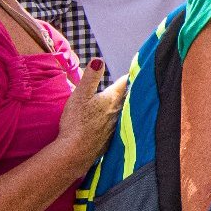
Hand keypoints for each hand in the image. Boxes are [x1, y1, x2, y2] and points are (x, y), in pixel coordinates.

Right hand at [50, 59, 127, 176]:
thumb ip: (90, 77)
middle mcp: (118, 112)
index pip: (123, 84)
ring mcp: (115, 127)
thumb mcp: (80, 95)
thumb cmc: (77, 121)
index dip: (127, 76)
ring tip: (126, 102)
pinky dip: (117, 122)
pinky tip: (115, 123)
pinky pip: (117, 127)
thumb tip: (98, 59)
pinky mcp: (110, 139)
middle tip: (132, 85)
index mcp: (112, 99)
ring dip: (124, 106)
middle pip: (126, 98)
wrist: (76, 151)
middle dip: (127, 92)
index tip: (134, 71)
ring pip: (123, 112)